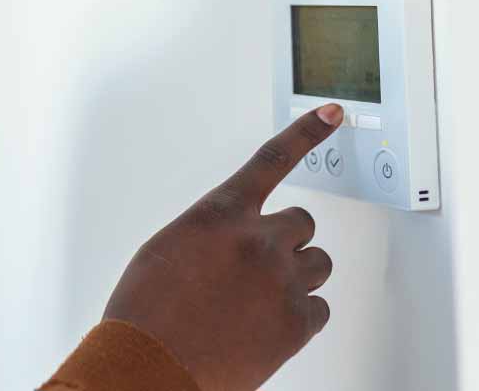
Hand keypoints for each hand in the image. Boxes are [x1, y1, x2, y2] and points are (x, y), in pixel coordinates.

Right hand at [103, 104, 343, 390]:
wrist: (150, 367)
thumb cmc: (147, 314)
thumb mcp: (167, 253)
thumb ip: (211, 236)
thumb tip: (231, 244)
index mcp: (219, 215)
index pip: (271, 160)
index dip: (306, 133)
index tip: (331, 113)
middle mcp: (257, 240)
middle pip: (302, 222)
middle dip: (285, 241)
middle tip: (260, 267)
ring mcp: (282, 281)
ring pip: (317, 264)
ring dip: (296, 276)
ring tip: (261, 300)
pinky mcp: (297, 323)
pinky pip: (320, 309)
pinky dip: (299, 317)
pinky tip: (267, 326)